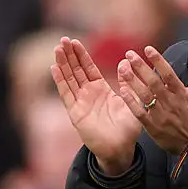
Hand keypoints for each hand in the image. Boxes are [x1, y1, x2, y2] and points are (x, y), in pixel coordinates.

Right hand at [51, 38, 141, 174]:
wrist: (120, 149)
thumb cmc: (128, 128)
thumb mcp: (132, 101)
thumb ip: (128, 82)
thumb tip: (125, 62)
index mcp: (101, 90)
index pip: (88, 68)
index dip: (81, 55)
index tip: (75, 41)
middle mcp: (88, 95)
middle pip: (76, 71)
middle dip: (69, 55)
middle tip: (63, 39)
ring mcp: (80, 103)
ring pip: (69, 79)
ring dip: (63, 64)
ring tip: (57, 49)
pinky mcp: (76, 113)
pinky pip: (66, 94)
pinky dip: (60, 81)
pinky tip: (55, 68)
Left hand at [117, 46, 187, 153]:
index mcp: (180, 92)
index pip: (168, 73)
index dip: (158, 60)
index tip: (148, 49)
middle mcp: (169, 101)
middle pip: (153, 82)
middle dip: (141, 67)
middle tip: (130, 55)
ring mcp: (159, 114)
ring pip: (144, 95)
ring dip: (133, 81)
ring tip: (123, 68)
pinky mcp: (151, 125)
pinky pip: (139, 111)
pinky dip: (131, 100)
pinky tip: (123, 90)